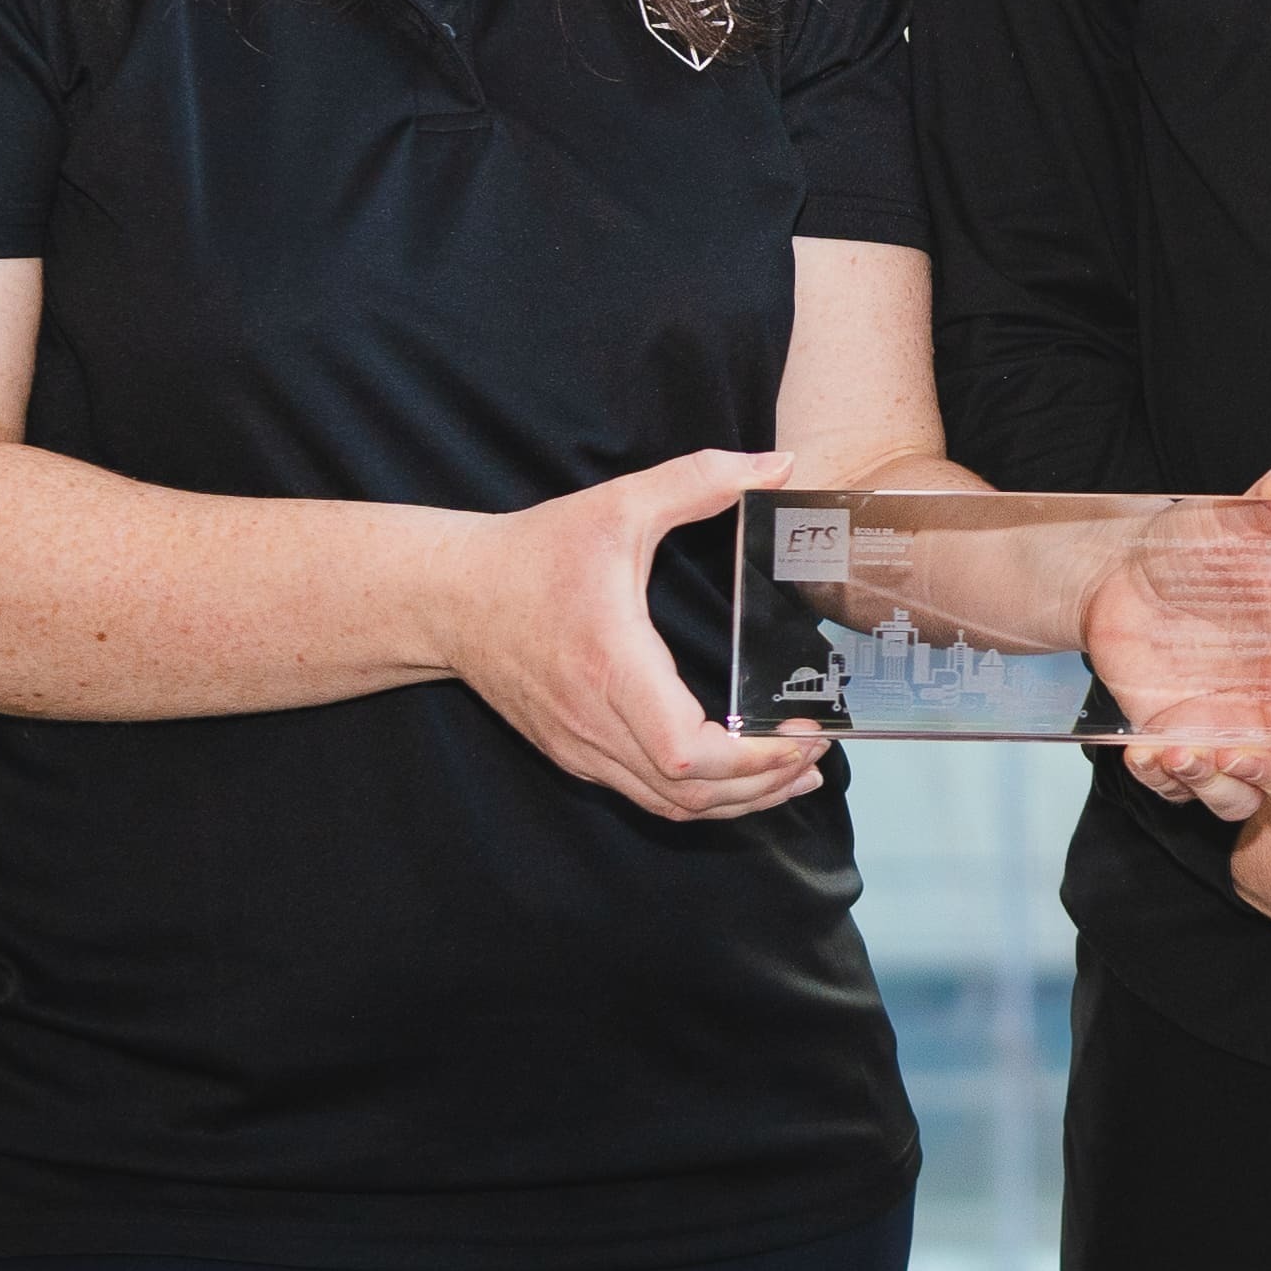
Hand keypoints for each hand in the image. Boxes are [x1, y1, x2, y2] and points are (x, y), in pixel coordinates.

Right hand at [441, 448, 833, 823]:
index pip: (686, 751)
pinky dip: (703, 797)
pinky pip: (649, 795)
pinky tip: (741, 778)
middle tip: (819, 751)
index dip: (753, 759)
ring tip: (798, 774)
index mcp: (611, 666)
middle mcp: (595, 722)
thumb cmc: (534, 555)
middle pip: (692, 792)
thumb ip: (699, 479)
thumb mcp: (619, 504)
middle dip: (767, 783)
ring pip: (673, 805)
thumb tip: (781, 465)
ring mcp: (583, 747)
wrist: (451, 598)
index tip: (802, 733)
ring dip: (741, 800)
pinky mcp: (576, 754)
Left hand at [1105, 464, 1270, 833]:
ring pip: (1245, 805)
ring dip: (1216, 792)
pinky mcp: (1181, 748)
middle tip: (1238, 756)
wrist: (1122, 570)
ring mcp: (1231, 738)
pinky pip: (1181, 795)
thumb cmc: (1192, 547)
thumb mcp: (1233, 523)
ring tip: (1178, 751)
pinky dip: (1164, 787)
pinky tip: (1142, 753)